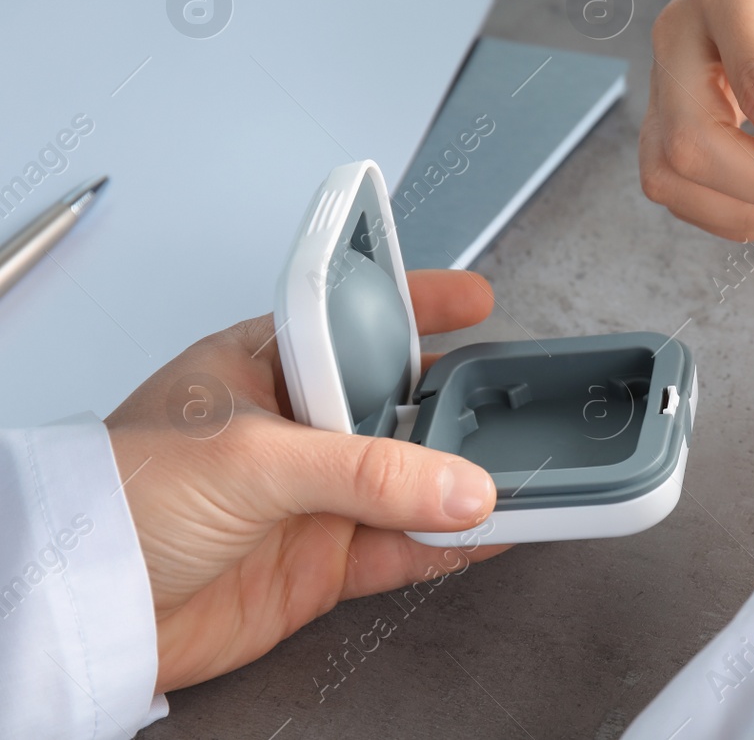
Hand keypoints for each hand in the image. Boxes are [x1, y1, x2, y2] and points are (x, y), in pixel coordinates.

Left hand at [105, 269, 508, 691]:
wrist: (86, 608)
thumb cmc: (120, 499)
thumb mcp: (254, 460)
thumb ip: (367, 472)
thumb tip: (459, 485)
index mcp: (266, 366)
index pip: (357, 319)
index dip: (416, 304)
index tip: (475, 298)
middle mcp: (294, 427)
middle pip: (395, 405)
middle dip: (452, 404)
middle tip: (508, 400)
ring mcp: (310, 497)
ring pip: (408, 481)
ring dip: (457, 482)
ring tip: (513, 475)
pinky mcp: (320, 563)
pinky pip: (403, 548)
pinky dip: (449, 543)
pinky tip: (486, 534)